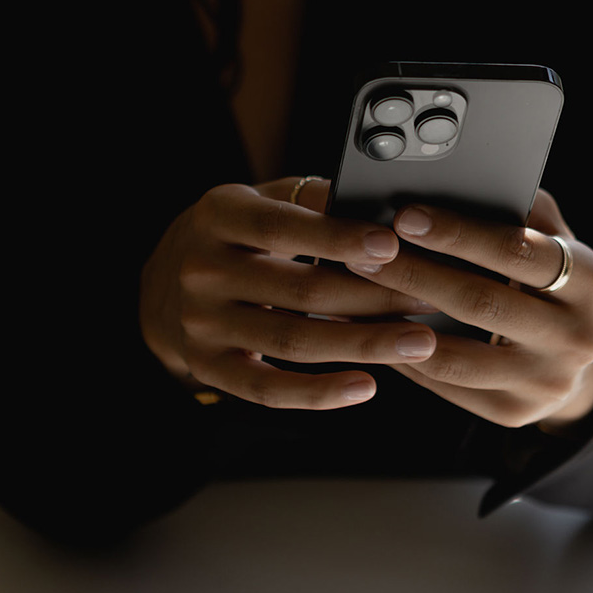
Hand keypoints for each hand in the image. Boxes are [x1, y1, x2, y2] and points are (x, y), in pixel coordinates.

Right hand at [138, 176, 441, 409]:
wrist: (161, 285)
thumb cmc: (233, 236)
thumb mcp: (257, 201)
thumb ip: (309, 199)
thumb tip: (376, 201)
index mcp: (219, 216)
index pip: (281, 227)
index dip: (335, 238)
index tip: (392, 245)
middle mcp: (204, 270)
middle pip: (298, 290)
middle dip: (372, 298)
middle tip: (432, 299)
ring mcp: (202, 324)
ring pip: (292, 342)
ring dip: (362, 346)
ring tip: (419, 343)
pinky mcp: (209, 367)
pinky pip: (267, 389)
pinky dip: (318, 393)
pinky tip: (365, 386)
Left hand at [342, 189, 592, 431]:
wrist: (580, 354)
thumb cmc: (546, 277)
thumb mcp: (550, 237)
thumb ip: (515, 208)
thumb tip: (455, 178)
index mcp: (587, 278)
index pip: (516, 250)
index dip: (457, 233)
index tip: (404, 216)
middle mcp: (575, 335)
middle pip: (481, 303)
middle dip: (415, 274)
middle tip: (362, 252)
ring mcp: (547, 381)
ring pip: (458, 356)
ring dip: (398, 324)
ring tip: (357, 293)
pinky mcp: (516, 412)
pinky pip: (448, 386)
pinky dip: (405, 358)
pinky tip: (373, 330)